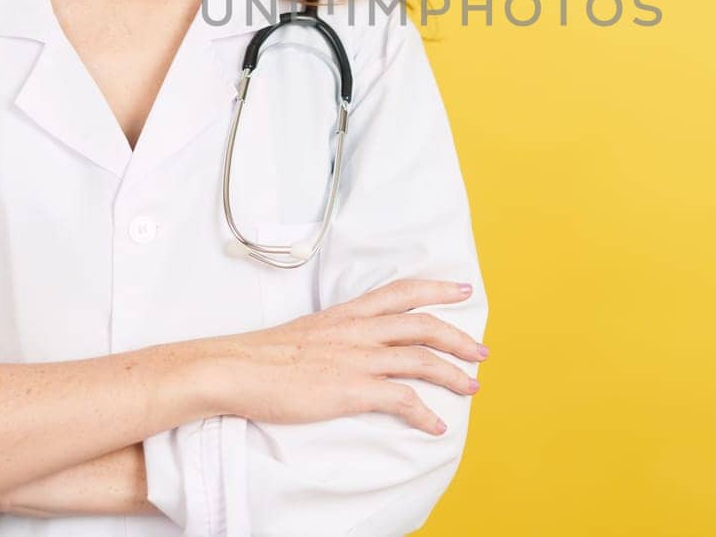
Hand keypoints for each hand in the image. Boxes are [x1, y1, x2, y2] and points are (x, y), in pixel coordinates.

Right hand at [202, 279, 487, 435]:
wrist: (234, 369)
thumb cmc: (260, 357)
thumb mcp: (304, 334)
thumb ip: (331, 337)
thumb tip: (342, 349)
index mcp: (346, 314)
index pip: (400, 292)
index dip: (435, 289)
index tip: (460, 290)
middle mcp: (358, 330)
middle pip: (422, 325)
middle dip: (458, 337)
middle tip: (481, 350)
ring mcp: (357, 358)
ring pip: (421, 359)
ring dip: (453, 374)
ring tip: (472, 387)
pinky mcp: (352, 388)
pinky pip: (402, 399)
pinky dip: (425, 413)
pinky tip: (436, 426)